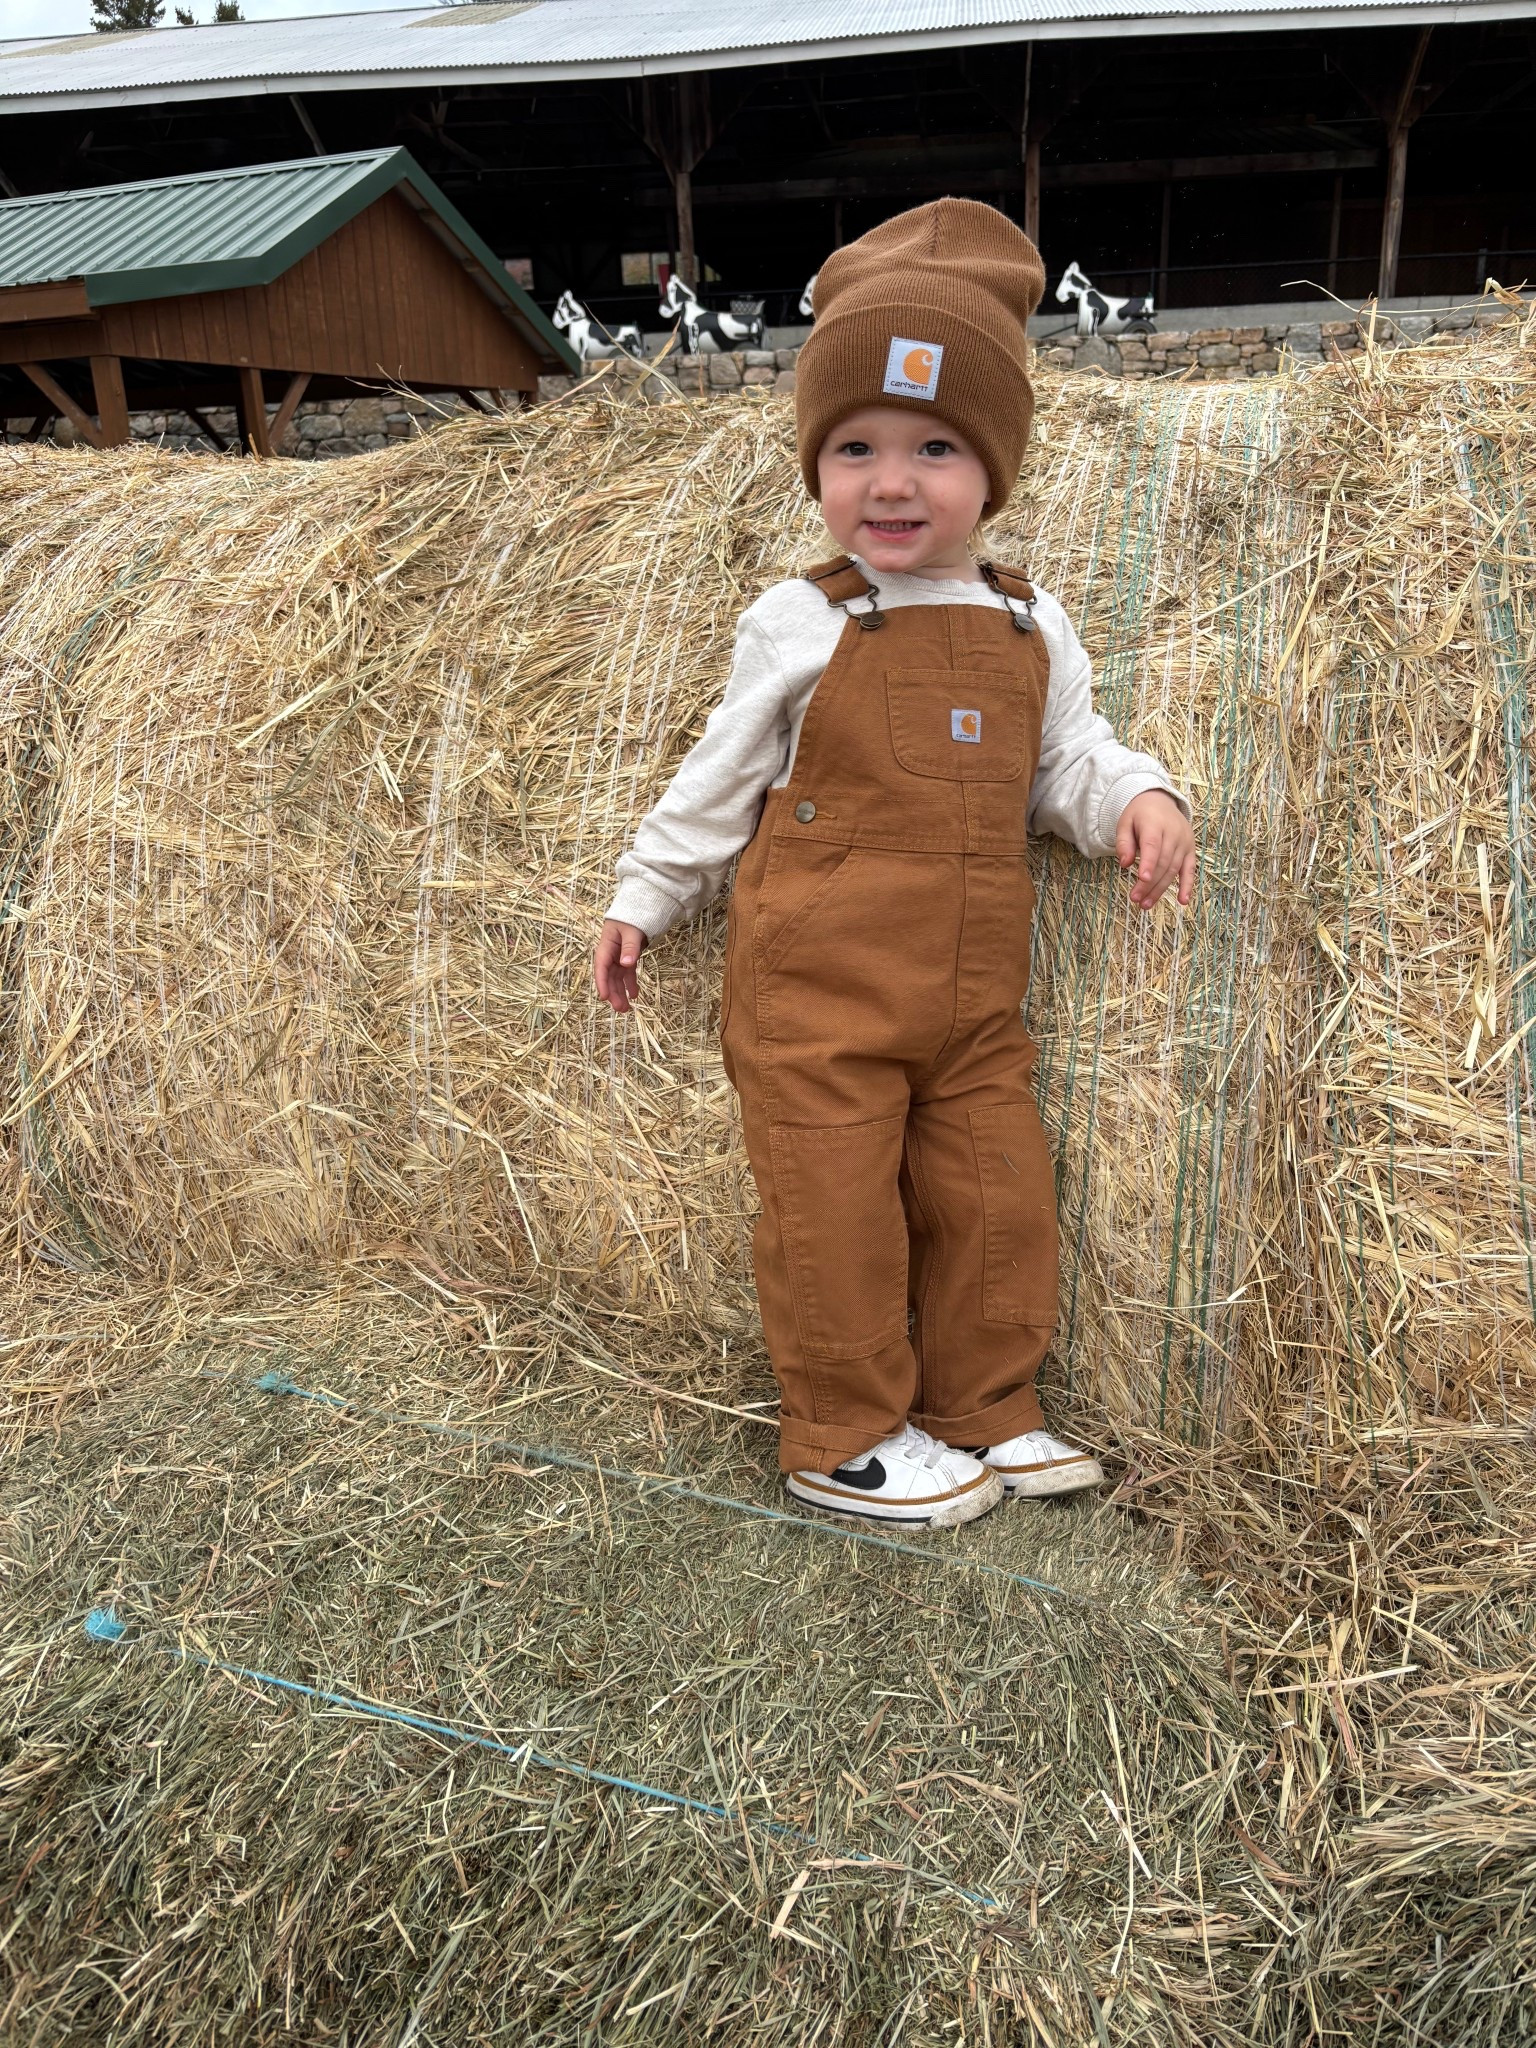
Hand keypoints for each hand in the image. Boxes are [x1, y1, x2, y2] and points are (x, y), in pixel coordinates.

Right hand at [595, 919, 647, 1012]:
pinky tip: (634, 996)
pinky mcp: (628, 957)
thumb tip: (627, 964)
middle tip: (620, 1009)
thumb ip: (630, 947)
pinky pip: (627, 974)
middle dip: (613, 993)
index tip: (604, 997)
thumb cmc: (633, 916)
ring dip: (620, 992)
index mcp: (606, 944)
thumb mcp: (632, 930)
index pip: (601, 966)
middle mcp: (611, 952)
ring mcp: (619, 956)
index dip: (602, 982)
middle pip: (609, 976)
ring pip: (617, 978)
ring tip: (626, 1008)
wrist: (640, 907)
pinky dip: (630, 984)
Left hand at [1115, 791, 1195, 910]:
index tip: (1142, 879)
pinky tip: (1183, 901)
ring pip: (1173, 869)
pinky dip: (1187, 886)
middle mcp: (1173, 833)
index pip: (1152, 845)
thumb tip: (1124, 864)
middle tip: (1136, 899)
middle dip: (1149, 883)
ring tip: (1146, 904)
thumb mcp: (1125, 822)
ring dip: (1161, 889)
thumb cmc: (1139, 815)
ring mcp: (1184, 842)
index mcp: (1155, 823)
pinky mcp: (1190, 850)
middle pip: (1162, 862)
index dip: (1148, 863)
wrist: (1160, 801)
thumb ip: (1123, 842)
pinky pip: (1190, 869)